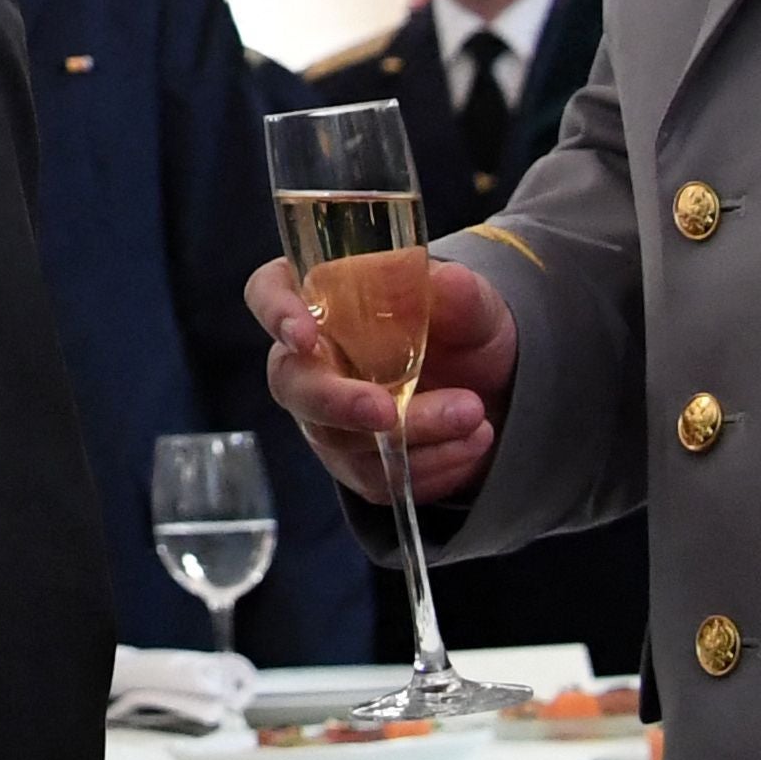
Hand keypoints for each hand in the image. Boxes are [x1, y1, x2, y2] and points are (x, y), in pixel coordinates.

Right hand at [250, 251, 515, 508]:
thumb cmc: (463, 330)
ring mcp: (327, 417)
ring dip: (411, 433)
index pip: (269, 291)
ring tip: (473, 415)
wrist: (491, 389)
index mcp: (325, 298)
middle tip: (387, 411)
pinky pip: (375, 478)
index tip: (304, 334)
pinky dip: (430, 466)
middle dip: (337, 402)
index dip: (275, 311)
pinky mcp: (355, 463)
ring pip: (340, 439)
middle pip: (292, 384)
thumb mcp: (474, 303)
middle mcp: (311, 359)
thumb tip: (448, 282)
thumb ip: (460, 293)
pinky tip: (471, 444)